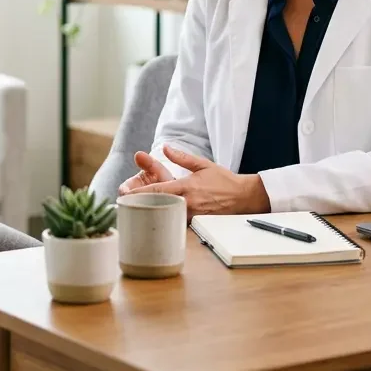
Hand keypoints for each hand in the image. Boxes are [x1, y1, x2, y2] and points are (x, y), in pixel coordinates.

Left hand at [128, 145, 269, 218]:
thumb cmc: (224, 180)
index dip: (140, 194)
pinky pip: (178, 223)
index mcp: (186, 187)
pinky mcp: (197, 223)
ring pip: (167, 217)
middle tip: (125, 207)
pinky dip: (167, 222)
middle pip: (158, 206)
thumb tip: (166, 147)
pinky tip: (157, 221)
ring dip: (152, 215)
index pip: (158, 191)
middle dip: (141, 207)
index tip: (125, 195)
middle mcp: (187, 203)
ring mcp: (192, 215)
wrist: (244, 197)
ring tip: (136, 213)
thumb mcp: (203, 165)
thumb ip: (182, 157)